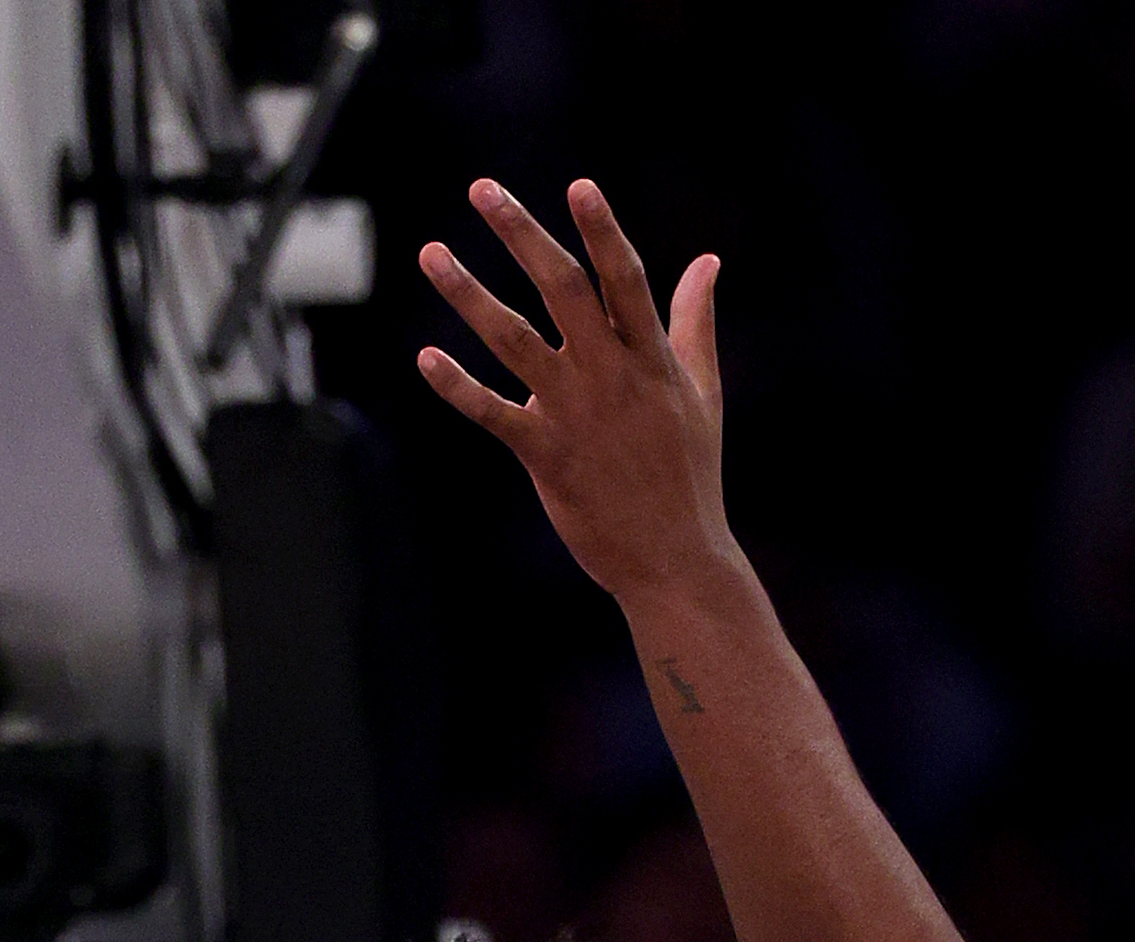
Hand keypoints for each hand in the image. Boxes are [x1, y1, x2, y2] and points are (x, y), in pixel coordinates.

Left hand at [418, 176, 728, 604]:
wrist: (675, 560)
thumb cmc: (690, 476)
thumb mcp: (701, 392)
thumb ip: (694, 321)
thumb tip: (708, 260)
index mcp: (650, 358)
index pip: (624, 279)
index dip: (601, 231)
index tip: (578, 186)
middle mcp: (610, 376)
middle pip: (562, 289)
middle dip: (521, 234)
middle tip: (482, 189)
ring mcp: (575, 414)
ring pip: (513, 340)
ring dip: (468, 294)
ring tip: (430, 254)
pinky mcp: (546, 456)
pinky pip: (493, 414)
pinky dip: (458, 386)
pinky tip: (426, 357)